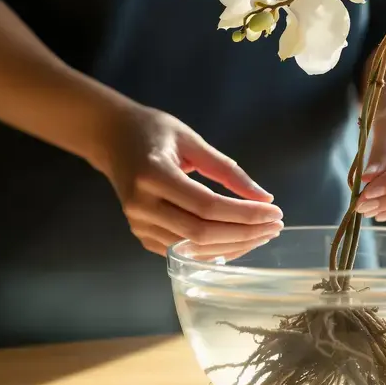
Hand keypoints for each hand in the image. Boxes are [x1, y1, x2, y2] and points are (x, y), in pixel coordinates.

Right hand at [88, 100, 283, 257]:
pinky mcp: (142, 236)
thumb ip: (227, 170)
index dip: (244, 213)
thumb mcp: (191, 140)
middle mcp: (141, 205)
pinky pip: (184, 252)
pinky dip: (214, 250)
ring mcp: (139, 224)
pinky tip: (238, 241)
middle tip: (274, 226)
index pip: (207, 206)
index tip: (274, 211)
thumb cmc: (153, 131)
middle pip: (201, 233)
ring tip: (262, 234)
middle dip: (244, 233)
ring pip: (194, 248)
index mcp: (153, 174)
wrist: (111, 139)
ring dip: (233, 245)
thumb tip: (264, 197)